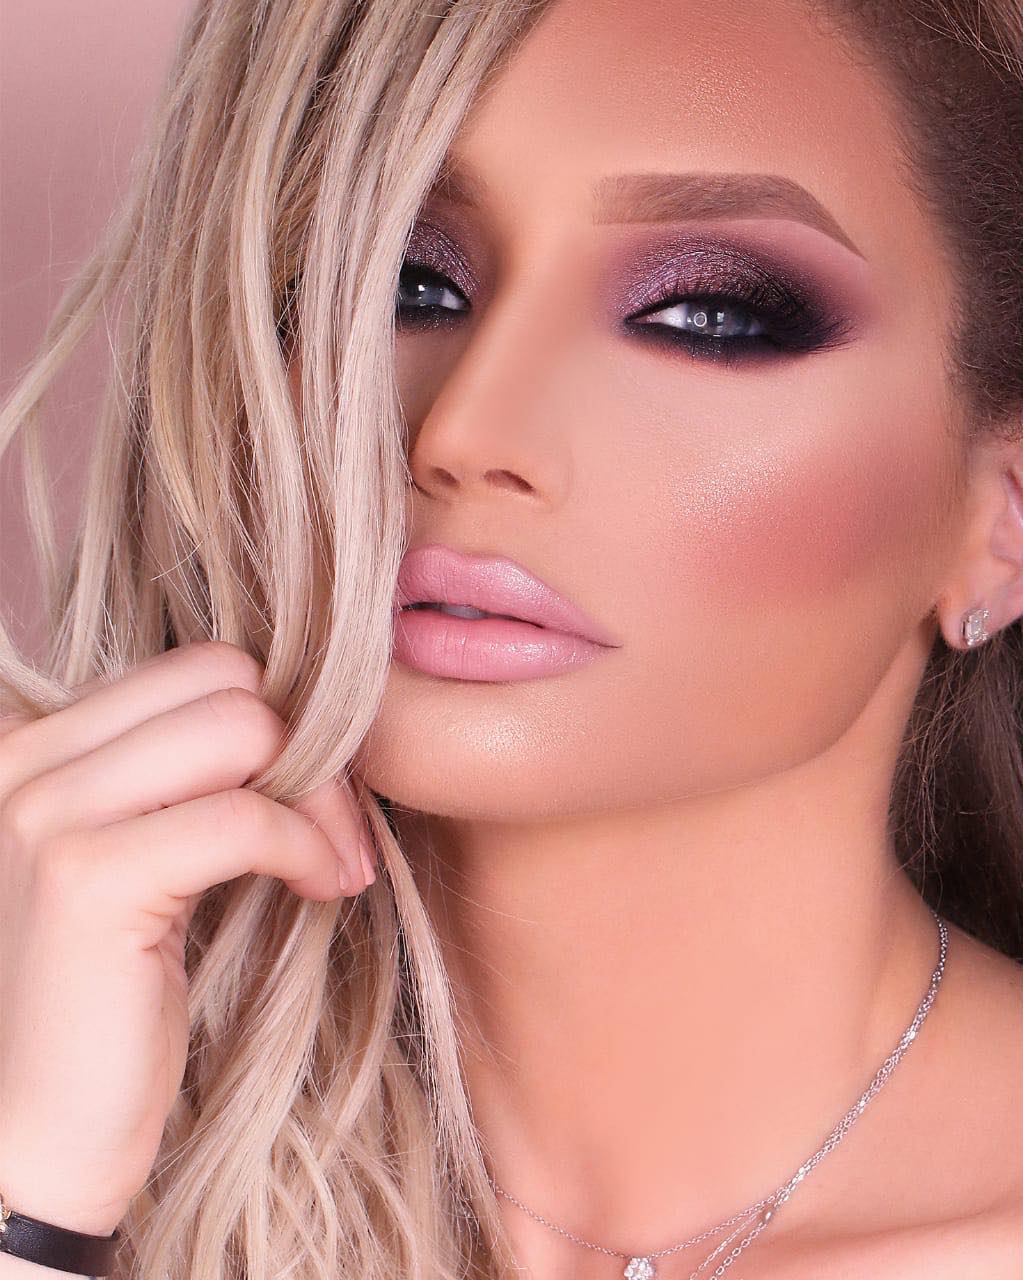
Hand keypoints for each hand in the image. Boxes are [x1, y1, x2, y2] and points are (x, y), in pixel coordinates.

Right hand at [0, 640, 374, 1234]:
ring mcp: (45, 811)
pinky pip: (246, 818)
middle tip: (339, 835)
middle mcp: (25, 756)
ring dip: (321, 801)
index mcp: (38, 740)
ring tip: (335, 865)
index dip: (282, 725)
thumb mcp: (146, 851)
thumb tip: (304, 714)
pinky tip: (324, 892)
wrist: (40, 1136)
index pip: (204, 666)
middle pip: (231, 685)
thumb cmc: (112, 992)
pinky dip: (308, 849)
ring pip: (245, 731)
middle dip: (312, 755)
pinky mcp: (87, 879)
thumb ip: (187, 772)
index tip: (315, 800)